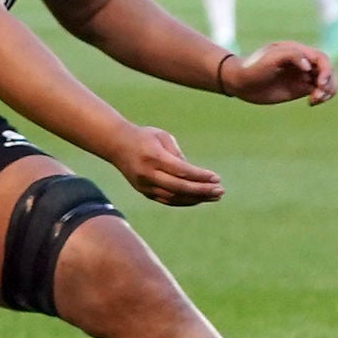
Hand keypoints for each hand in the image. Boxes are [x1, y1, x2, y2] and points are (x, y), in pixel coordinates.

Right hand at [106, 122, 223, 204]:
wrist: (117, 145)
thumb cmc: (145, 137)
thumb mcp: (163, 137)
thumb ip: (178, 154)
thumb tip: (194, 173)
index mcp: (154, 157)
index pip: (182, 171)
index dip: (200, 176)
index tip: (217, 178)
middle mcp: (148, 174)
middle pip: (179, 187)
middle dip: (202, 191)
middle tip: (220, 191)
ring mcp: (144, 185)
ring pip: (174, 197)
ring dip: (196, 198)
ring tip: (215, 196)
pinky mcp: (144, 191)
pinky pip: (167, 200)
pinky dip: (184, 201)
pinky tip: (199, 199)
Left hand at [220, 40, 335, 105]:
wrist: (240, 83)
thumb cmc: (253, 68)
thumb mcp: (270, 58)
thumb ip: (291, 55)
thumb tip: (309, 66)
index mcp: (298, 51)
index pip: (321, 58)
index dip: (326, 70)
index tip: (320, 84)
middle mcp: (303, 63)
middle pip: (328, 70)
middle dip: (328, 83)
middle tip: (316, 95)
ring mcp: (303, 76)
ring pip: (327, 81)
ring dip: (328, 91)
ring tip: (315, 100)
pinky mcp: (300, 88)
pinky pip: (319, 91)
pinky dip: (322, 97)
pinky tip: (312, 102)